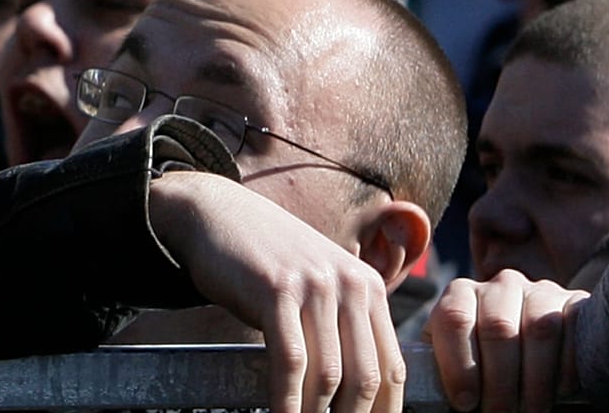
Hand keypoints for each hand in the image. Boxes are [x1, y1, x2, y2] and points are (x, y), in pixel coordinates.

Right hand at [151, 172, 404, 412]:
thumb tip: (355, 391)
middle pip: (366, 376)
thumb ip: (341, 323)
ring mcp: (313, 285)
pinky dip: (287, 398)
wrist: (216, 214)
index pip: (392, 367)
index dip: (383, 412)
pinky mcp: (276, 289)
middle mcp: (349, 284)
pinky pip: (290, 359)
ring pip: (329, 373)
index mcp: (367, 287)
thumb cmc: (264, 261)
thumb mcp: (316, 284)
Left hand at [426, 269, 587, 411]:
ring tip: (529, 411)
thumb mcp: (451, 356)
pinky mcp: (577, 303)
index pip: (454, 318)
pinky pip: (575, 330)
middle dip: (500, 381)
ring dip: (535, 381)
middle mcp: (500, 285)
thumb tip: (415, 388)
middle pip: (498, 328)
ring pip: (539, 330)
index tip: (465, 403)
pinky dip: (566, 367)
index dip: (459, 365)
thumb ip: (434, 365)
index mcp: (461, 293)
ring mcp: (540, 291)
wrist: (522, 343)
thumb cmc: (478, 359)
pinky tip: (558, 392)